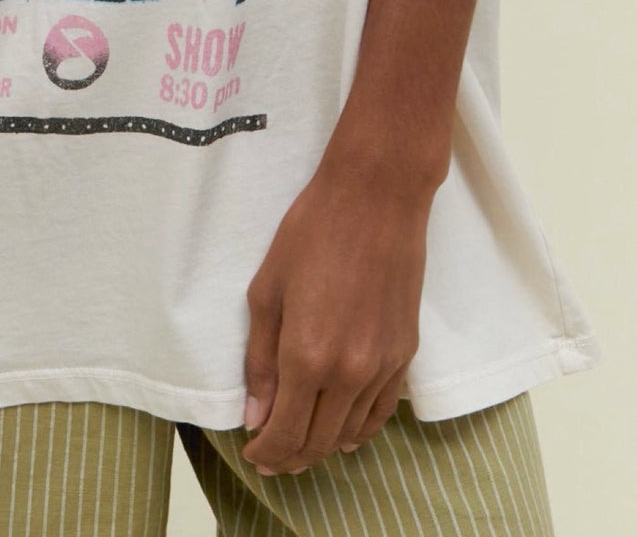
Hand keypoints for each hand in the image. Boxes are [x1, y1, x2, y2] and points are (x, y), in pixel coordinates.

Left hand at [239, 157, 429, 478]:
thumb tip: (255, 416)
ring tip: (299, 445)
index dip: (266, 452)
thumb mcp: (266, 291)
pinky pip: (380, 413)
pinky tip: (342, 431)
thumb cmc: (310, 234)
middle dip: (290, 456)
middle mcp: (348, 373)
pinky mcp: (405, 356)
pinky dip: (357, 430)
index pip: (285, 432)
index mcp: (306, 357)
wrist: (375, 200)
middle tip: (270, 456)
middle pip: (318, 441)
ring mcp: (381, 367)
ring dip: (322, 446)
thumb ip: (260, 360)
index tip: (251, 453)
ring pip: (350, 434)